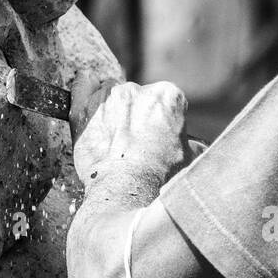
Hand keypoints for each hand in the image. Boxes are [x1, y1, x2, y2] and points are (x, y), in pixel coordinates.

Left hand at [69, 75, 188, 186]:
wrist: (126, 191)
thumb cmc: (160, 177)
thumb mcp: (189, 158)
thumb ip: (191, 142)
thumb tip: (195, 147)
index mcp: (167, 95)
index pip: (165, 100)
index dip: (162, 119)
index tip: (158, 136)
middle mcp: (137, 89)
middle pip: (137, 96)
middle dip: (137, 115)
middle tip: (136, 142)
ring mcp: (107, 96)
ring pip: (110, 94)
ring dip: (112, 109)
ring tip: (113, 138)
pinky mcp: (83, 107)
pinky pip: (81, 85)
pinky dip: (84, 87)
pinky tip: (88, 96)